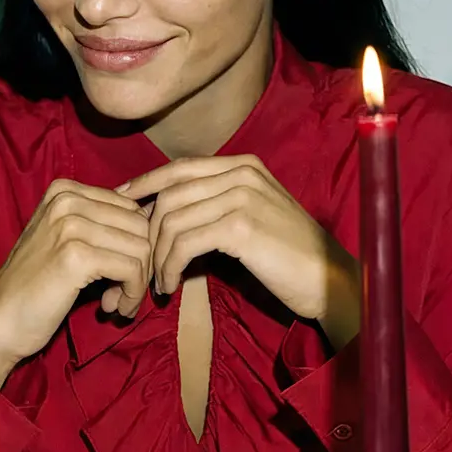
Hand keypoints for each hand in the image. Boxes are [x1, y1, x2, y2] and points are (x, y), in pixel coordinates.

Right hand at [0, 179, 151, 386]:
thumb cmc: (35, 287)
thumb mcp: (65, 241)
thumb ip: (101, 226)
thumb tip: (154, 225)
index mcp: (65, 189)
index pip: (132, 208)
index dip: (135, 245)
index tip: (118, 275)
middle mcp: (67, 199)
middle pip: (141, 226)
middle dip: (140, 265)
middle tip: (121, 294)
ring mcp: (70, 225)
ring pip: (141, 248)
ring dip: (137, 283)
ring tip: (117, 303)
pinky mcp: (76, 256)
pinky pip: (133, 269)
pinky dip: (132, 294)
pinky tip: (114, 309)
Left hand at [118, 155, 360, 349]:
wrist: (330, 280)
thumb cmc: (289, 257)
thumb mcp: (254, 217)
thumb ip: (217, 206)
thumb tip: (166, 213)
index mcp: (244, 166)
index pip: (179, 168)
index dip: (144, 184)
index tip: (121, 204)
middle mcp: (242, 173)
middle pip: (169, 194)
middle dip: (146, 230)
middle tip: (139, 262)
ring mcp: (242, 197)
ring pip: (172, 219)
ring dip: (157, 256)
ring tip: (159, 281)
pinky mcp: (240, 227)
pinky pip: (184, 243)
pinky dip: (169, 266)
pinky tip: (171, 285)